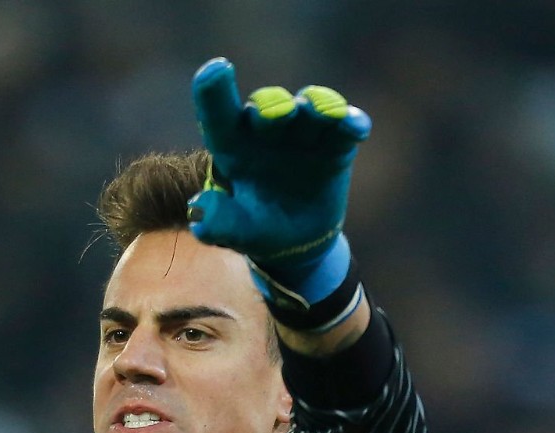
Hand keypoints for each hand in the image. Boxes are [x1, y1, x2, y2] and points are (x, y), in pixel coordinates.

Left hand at [188, 59, 370, 326]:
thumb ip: (218, 222)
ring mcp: (304, 132)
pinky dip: (351, 123)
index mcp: (235, 146)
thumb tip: (198, 208)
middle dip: (272, 106)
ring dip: (316, 105)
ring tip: (321, 112)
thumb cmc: (258, 228)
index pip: (219, 114)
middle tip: (275, 113)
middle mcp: (268, 131)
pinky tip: (356, 129)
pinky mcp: (337, 142)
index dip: (214, 91)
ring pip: (310, 107)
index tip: (216, 69)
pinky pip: (346, 126)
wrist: (296, 242)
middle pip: (268, 106)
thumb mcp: (237, 233)